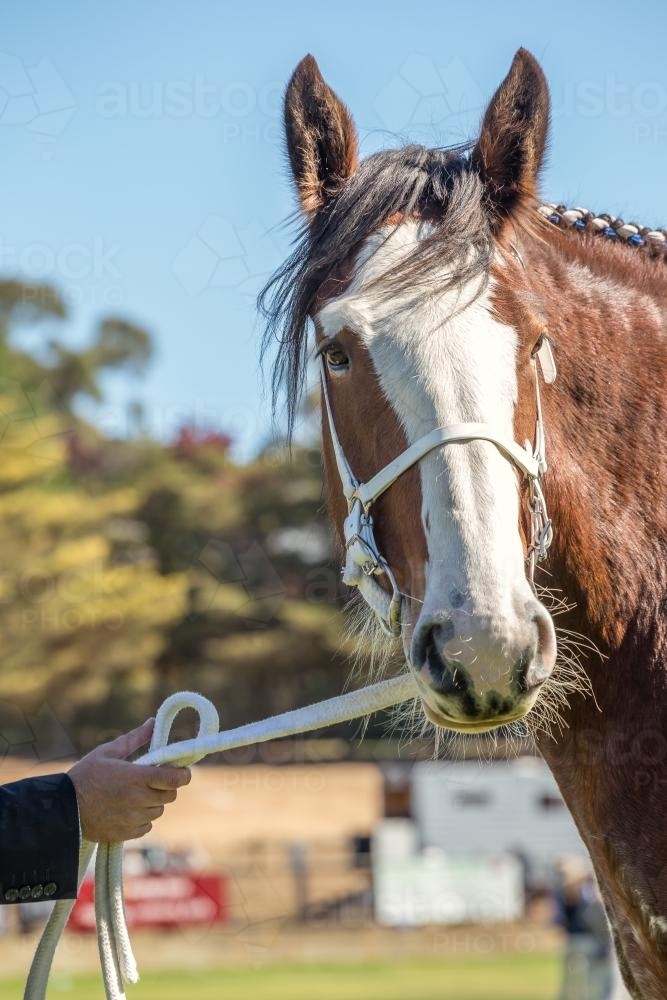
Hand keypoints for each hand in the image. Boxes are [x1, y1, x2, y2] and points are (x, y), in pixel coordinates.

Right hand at [69, 719, 190, 842]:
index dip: (183, 774)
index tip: (182, 770)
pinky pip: (146, 826)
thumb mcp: (107, 752)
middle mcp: (138, 800)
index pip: (175, 778)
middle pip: (170, 795)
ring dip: (153, 802)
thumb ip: (134, 738)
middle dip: (166, 786)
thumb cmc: (84, 776)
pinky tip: (127, 810)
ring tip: (134, 794)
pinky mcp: (126, 834)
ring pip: (158, 810)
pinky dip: (141, 819)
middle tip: (152, 779)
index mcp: (136, 777)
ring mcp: (132, 819)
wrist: (62, 809)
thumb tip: (153, 723)